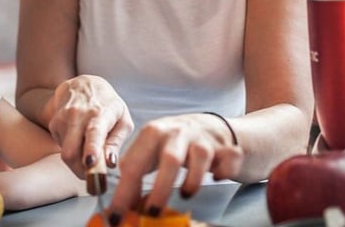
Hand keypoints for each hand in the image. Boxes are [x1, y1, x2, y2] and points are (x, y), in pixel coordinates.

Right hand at [48, 75, 133, 177]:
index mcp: (100, 113)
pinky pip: (62, 148)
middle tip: (94, 177)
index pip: (94, 132)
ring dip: (78, 163)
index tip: (90, 163)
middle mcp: (78, 115)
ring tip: (89, 154)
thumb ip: (116, 142)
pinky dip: (72, 151)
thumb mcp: (122, 120)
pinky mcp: (54, 124)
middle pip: (71, 151)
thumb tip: (110, 164)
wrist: (83, 85)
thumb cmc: (108, 106)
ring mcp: (63, 118)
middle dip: (81, 171)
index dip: (92, 149)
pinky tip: (79, 139)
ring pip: (65, 154)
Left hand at [109, 113, 243, 215]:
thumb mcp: (152, 151)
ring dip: (193, 182)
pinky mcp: (227, 146)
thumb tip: (124, 205)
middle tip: (153, 213)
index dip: (123, 193)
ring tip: (186, 194)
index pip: (134, 164)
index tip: (117, 216)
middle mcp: (177, 132)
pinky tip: (216, 177)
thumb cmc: (176, 143)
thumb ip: (137, 173)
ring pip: (200, 158)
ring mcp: (204, 138)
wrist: (214, 127)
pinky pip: (228, 162)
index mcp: (152, 133)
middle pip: (169, 160)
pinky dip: (223, 173)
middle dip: (160, 190)